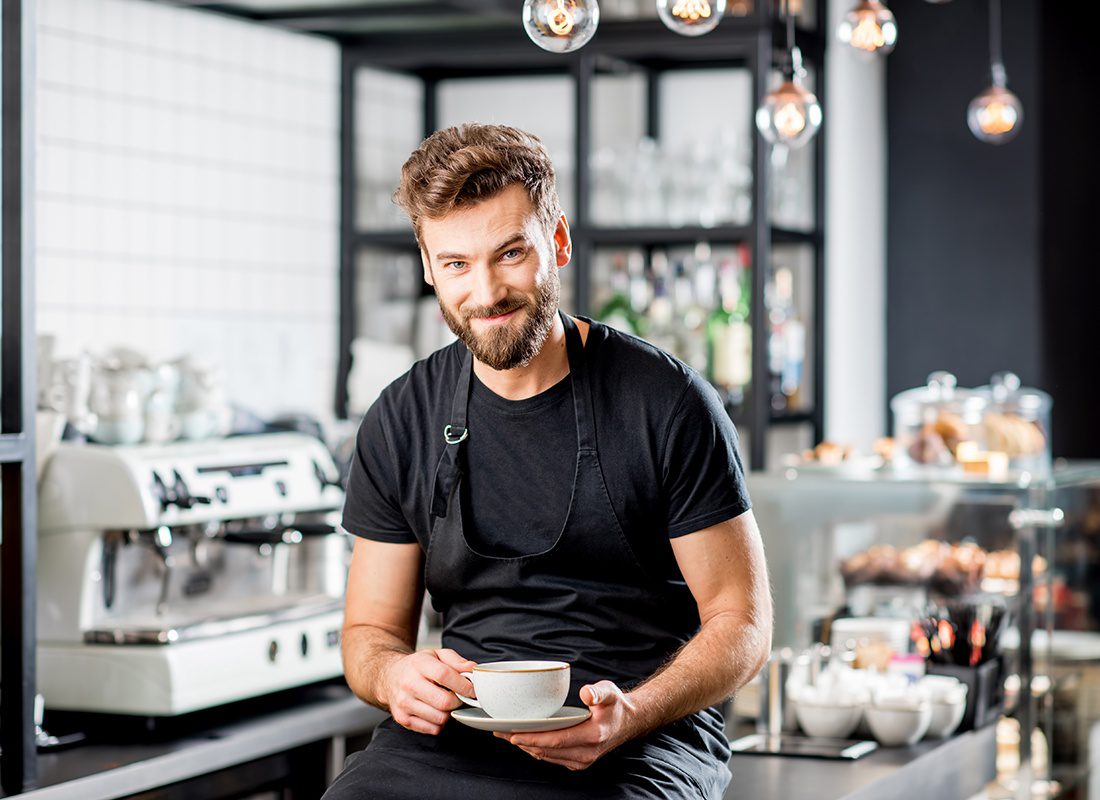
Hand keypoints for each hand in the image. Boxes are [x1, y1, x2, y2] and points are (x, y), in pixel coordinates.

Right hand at [383, 648, 475, 734]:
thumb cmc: (417, 666)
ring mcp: (404, 703)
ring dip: (449, 713)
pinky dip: (439, 723)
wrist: (390, 677)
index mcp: (419, 664)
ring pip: (440, 718)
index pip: (444, 675)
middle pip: (444, 702)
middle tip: (460, 697)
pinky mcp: (402, 719)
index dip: (463, 685)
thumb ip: (457, 661)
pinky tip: (436, 711)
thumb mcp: (436, 655)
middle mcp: (409, 684)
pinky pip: (432, 729)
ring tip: (446, 702)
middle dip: (458, 701)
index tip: (472, 690)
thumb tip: (472, 670)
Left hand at [494, 680, 639, 769]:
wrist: (627, 722)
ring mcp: (581, 760)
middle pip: (547, 750)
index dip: (534, 738)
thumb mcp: (610, 693)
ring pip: (546, 756)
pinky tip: (522, 740)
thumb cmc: (615, 705)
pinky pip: (551, 757)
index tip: (513, 733)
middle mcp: (586, 752)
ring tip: (504, 735)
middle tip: (499, 731)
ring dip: (525, 747)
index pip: (557, 739)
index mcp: (593, 735)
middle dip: (521, 742)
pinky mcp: (576, 761)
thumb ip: (599, 692)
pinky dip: (535, 749)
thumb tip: (587, 693)